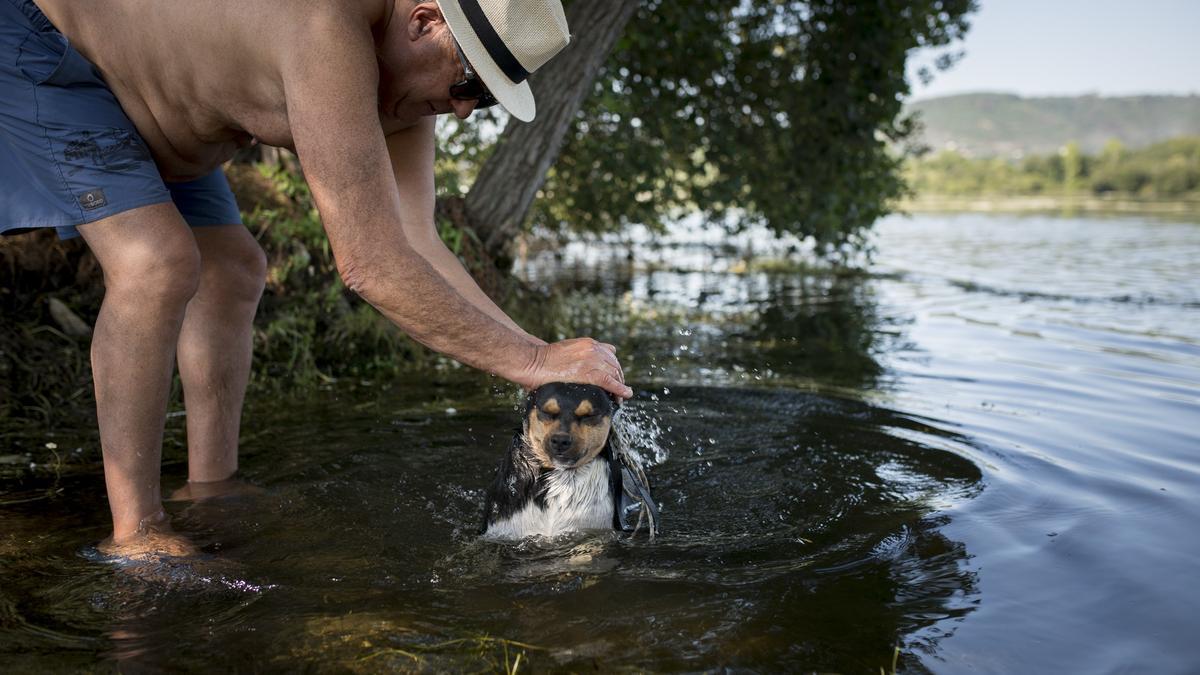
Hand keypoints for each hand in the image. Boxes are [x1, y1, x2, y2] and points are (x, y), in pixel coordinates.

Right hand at [517, 338, 632, 398]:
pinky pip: (611, 382)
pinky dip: (620, 390)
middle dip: (619, 378)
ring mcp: (593, 360)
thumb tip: (578, 372)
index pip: (610, 355)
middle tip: (619, 391)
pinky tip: (625, 395)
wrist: (533, 361)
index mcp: (589, 344)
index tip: (615, 379)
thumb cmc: (544, 360)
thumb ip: (577, 357)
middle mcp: (594, 349)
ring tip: (620, 398)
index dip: (614, 369)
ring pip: (615, 374)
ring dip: (620, 386)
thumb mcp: (566, 351)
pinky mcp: (590, 373)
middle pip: (615, 365)